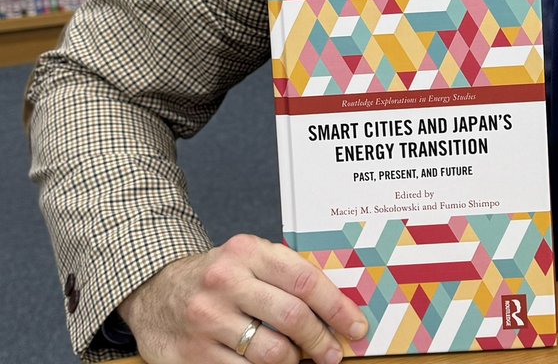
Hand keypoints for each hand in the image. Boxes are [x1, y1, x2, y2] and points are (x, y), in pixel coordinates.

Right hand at [118, 234, 367, 363]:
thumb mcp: (249, 259)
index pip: (305, 280)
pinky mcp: (191, 355)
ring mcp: (206, 320)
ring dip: (294, 362)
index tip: (355, 327)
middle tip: (332, 355)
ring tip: (298, 361)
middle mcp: (225, 282)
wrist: (156, 291)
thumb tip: (336, 308)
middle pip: (291, 318)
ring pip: (270, 353)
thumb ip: (287, 275)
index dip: (336, 308)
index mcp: (247, 252)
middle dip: (320, 342)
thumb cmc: (218, 276)